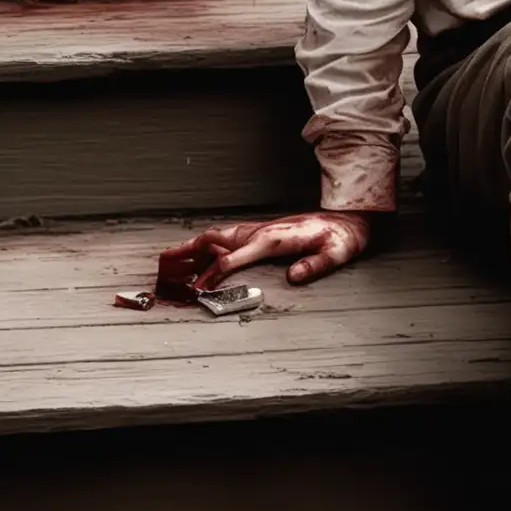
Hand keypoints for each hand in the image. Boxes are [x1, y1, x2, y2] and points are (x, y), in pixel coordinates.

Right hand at [167, 210, 375, 290]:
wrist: (348, 219)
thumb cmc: (341, 236)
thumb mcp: (336, 253)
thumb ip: (315, 265)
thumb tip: (293, 277)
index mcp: (273, 240)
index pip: (232, 259)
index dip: (211, 277)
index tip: (193, 292)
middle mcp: (260, 232)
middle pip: (214, 241)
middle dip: (185, 254)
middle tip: (162, 269)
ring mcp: (258, 230)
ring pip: (216, 236)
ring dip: (190, 247)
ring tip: (166, 260)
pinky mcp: (261, 231)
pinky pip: (226, 237)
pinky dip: (205, 245)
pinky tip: (196, 253)